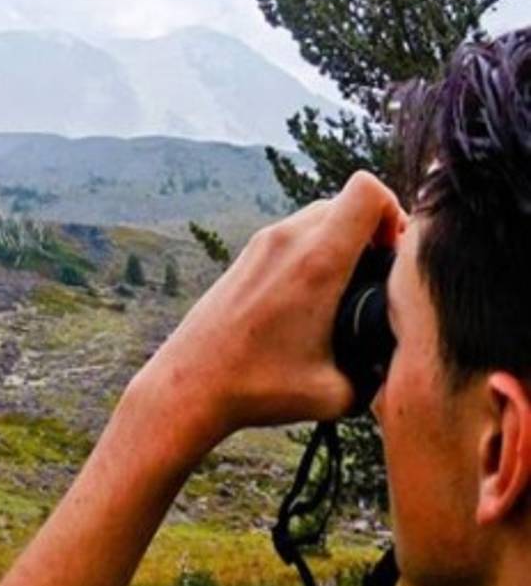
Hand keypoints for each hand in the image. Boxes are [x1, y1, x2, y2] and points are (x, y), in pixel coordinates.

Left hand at [130, 171, 406, 453]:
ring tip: (346, 286)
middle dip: (370, 230)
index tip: (395, 253)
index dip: (394, 210)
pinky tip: (310, 298)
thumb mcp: (335, 394)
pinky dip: (308, 254)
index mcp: (316, 262)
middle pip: (344, 202)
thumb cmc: (256, 389)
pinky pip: (288, 238)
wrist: (188, 388)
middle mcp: (286, 242)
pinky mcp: (242, 260)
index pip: (367, 191)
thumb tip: (396, 371)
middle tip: (377, 273)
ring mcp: (259, 247)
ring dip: (338, 241)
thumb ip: (377, 376)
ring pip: (315, 218)